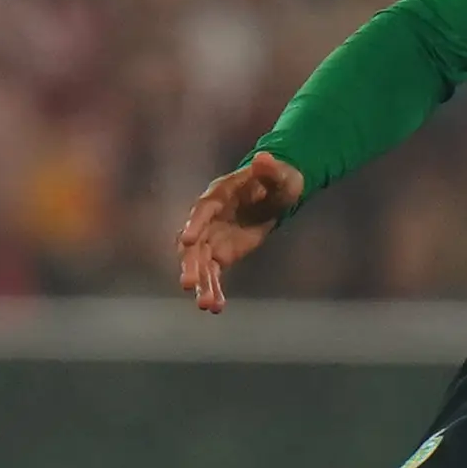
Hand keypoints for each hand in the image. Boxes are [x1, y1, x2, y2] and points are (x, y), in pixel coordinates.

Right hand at [176, 152, 306, 313]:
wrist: (276, 192)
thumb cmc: (278, 179)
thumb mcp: (280, 175)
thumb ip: (270, 170)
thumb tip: (264, 158)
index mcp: (219, 195)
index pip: (202, 211)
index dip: (193, 225)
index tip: (185, 241)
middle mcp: (208, 218)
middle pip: (195, 243)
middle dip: (191, 264)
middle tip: (188, 284)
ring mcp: (212, 237)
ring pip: (200, 263)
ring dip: (202, 284)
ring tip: (205, 306)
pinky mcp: (220, 253)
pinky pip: (213, 273)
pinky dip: (213, 289)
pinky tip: (215, 308)